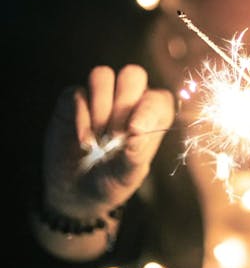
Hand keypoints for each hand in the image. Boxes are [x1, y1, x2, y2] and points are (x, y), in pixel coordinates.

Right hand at [44, 64, 174, 218]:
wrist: (76, 193)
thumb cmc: (110, 181)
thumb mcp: (127, 176)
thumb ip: (135, 155)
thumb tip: (137, 133)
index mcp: (150, 117)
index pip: (158, 98)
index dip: (149, 108)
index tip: (134, 130)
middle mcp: (128, 101)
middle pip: (132, 75)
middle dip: (123, 103)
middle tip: (114, 135)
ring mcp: (99, 98)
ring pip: (102, 75)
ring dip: (100, 106)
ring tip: (97, 138)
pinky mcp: (73, 101)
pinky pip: (77, 93)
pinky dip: (80, 116)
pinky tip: (83, 141)